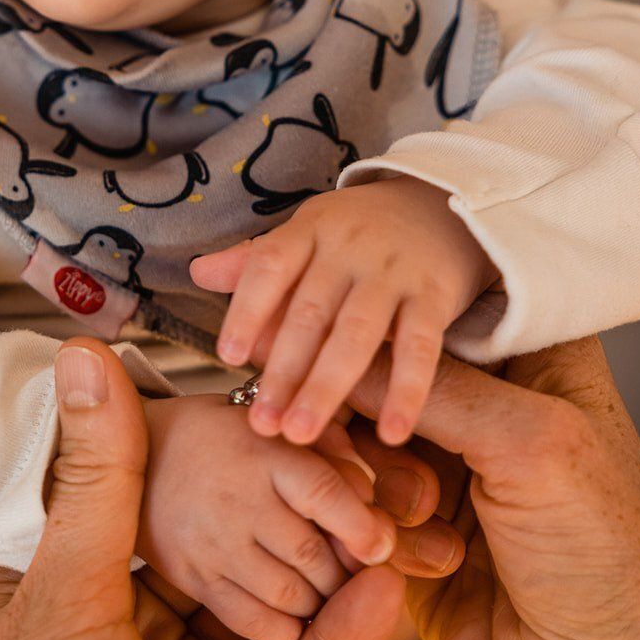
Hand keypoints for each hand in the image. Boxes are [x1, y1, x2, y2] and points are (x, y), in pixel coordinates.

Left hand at [0, 339, 404, 639]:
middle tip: (356, 459)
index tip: (277, 403)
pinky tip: (383, 594)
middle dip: (289, 509)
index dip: (215, 449)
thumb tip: (83, 350)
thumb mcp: (64, 589)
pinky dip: (340, 638)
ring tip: (389, 517)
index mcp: (67, 576)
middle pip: (224, 547)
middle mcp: (128, 622)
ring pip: (271, 605)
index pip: (154, 492)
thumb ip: (99, 475)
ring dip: (327, 567)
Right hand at [136, 393, 398, 639]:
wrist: (140, 453)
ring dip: (320, 601)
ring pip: (289, 594)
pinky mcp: (191, 575)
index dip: (361, 526)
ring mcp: (212, 542)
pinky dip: (284, 627)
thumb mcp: (272, 424)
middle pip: (313, 553)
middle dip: (345, 572)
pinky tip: (295, 615)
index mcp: (263, 452)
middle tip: (354, 571)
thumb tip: (370, 495)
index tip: (381, 546)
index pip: (324, 493)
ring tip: (324, 589)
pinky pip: (250, 619)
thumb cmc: (224, 437)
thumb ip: (327, 452)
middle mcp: (237, 499)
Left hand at [191, 176, 498, 446]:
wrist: (441, 203)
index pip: (271, 265)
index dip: (247, 309)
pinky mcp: (435, 295)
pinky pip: (422, 349)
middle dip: (283, 371)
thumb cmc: (359, 230)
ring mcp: (394, 271)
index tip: (229, 356)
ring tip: (302, 434)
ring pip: (357, 335)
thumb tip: (198, 273)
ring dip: (328, 388)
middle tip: (261, 422)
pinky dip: (407, 393)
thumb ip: (257, 259)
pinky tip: (391, 436)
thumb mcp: (309, 231)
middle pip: (310, 312)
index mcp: (311, 229)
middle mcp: (350, 247)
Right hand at [348, 336, 639, 639]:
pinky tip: (408, 552)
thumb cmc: (601, 551)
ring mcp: (447, 463)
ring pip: (363, 436)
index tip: (346, 325)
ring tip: (415, 513)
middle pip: (389, 371)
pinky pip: (358, 500)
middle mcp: (489, 402)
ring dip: (373, 476)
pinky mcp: (410, 525)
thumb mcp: (529, 443)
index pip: (443, 307)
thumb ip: (434, 386)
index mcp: (535, 356)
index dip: (393, 316)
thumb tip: (342, 348)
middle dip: (371, 408)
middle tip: (359, 434)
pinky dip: (372, 523)